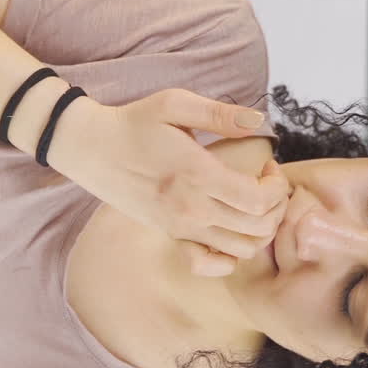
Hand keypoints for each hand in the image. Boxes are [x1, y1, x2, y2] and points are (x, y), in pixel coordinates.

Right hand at [50, 88, 290, 276]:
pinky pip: (210, 262)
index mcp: (198, 175)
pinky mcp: (171, 235)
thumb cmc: (133, 124)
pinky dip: (230, 254)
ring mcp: (181, 227)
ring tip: (252, 204)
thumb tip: (260, 121)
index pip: (259, 200)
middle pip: (258, 228)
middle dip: (277, 208)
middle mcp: (192, 209)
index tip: (268, 167)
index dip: (277, 186)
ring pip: (242, 250)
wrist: (90, 149)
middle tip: (268, 185)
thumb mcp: (174, 104)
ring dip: (259, 230)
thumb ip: (220, 114)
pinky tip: (229, 228)